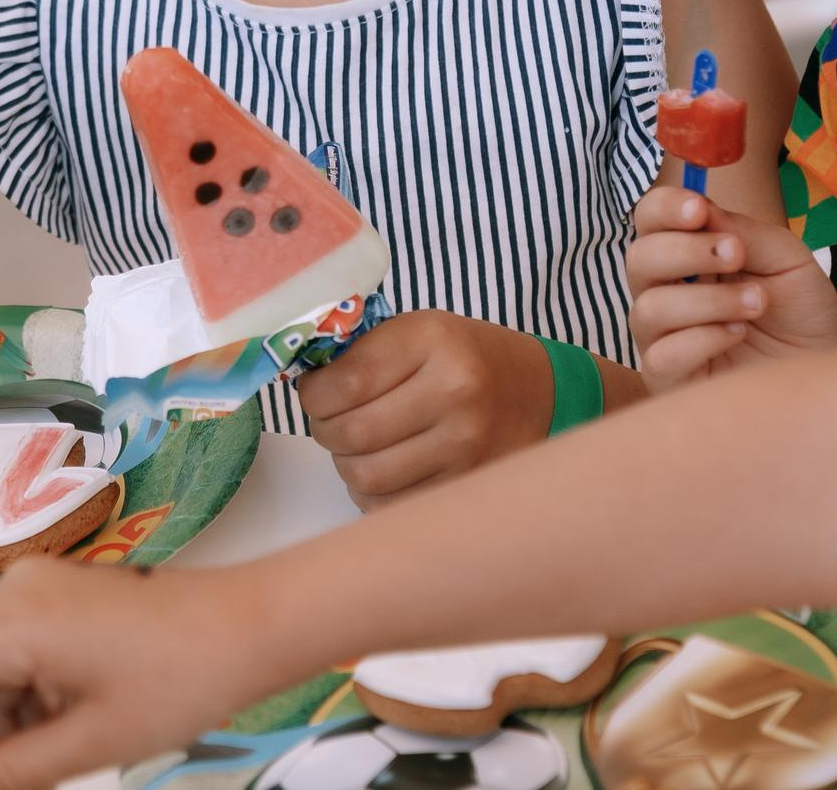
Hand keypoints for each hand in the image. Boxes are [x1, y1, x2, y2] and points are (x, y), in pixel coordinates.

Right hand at [0, 560, 276, 789]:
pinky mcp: (64, 598)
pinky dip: (30, 693)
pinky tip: (71, 722)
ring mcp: (41, 590)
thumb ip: (9, 770)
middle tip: (23, 778)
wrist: (250, 628)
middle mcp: (15, 593)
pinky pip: (18, 649)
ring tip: (60, 753)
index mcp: (11, 620)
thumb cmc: (178, 678)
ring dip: (7, 718)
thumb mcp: (88, 740)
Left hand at [297, 311, 554, 507]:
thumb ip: (363, 351)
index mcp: (434, 340)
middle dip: (326, 431)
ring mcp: (465, 446)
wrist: (537, 392)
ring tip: (358, 446)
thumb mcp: (420, 330)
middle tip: (332, 422)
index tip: (314, 394)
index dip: (314, 395)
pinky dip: (372, 492)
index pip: (345, 382)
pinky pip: (389, 506)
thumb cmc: (463, 357)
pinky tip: (386, 469)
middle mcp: (454, 392)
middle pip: (351, 434)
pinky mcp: (466, 486)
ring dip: (346, 464)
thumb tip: (299, 382)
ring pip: (366, 477)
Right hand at [626, 188, 836, 387]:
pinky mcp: (670, 380)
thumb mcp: (786, 258)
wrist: (824, 366)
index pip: (650, 220)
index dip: (664, 208)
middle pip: (637, 260)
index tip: (699, 209)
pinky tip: (738, 334)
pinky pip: (661, 357)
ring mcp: (664, 338)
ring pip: (648, 310)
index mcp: (687, 254)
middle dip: (684, 251)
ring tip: (756, 301)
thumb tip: (702, 210)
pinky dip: (703, 339)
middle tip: (736, 253)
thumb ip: (743, 231)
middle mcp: (666, 292)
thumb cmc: (802, 310)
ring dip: (707, 300)